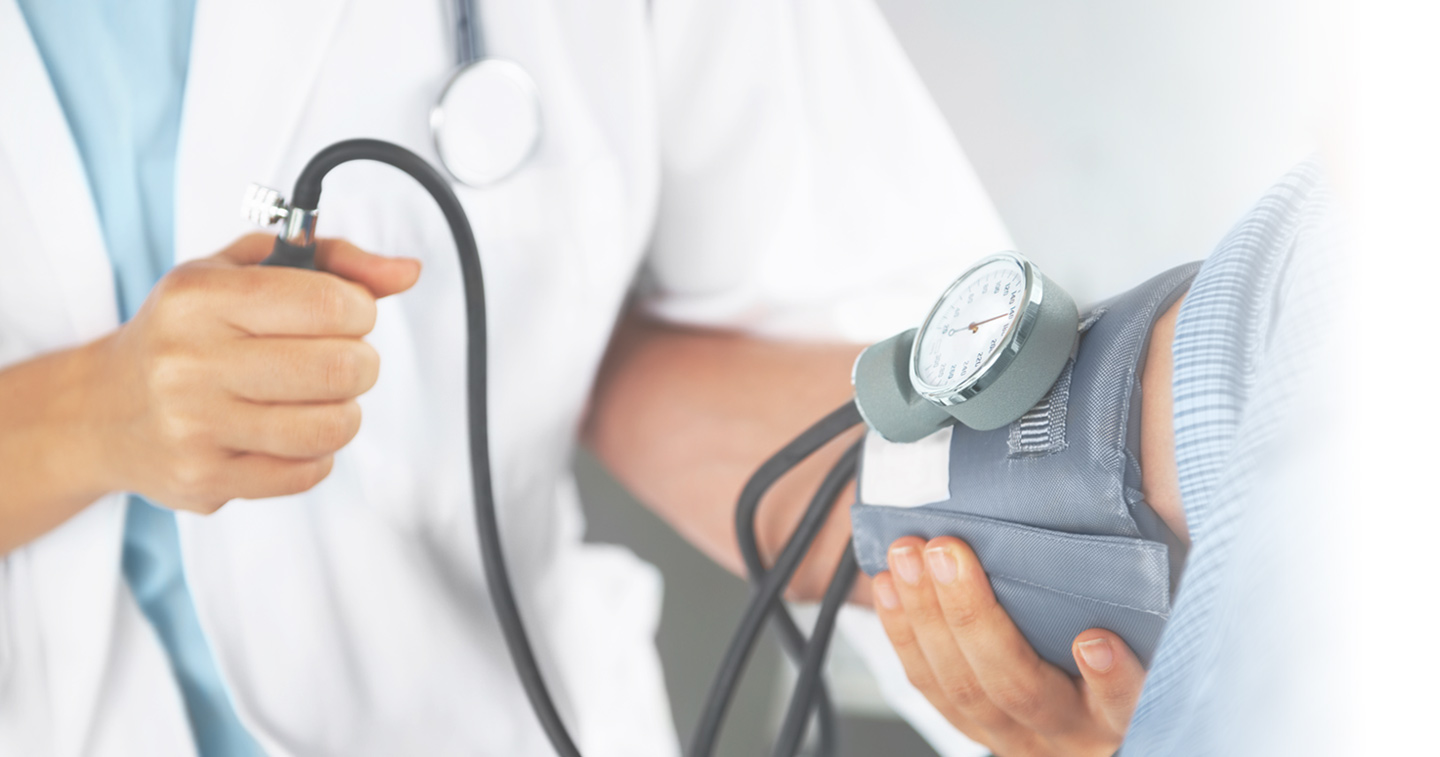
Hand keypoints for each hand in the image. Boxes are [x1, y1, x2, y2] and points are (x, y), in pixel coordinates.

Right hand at [85, 234, 419, 512]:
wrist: (103, 411)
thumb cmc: (188, 332)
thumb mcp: (243, 271)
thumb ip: (332, 261)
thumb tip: (406, 272)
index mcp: (200, 298)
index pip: (328, 302)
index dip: (361, 310)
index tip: (348, 314)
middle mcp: (190, 362)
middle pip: (339, 368)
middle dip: (360, 363)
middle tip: (340, 359)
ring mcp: (194, 427)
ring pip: (330, 427)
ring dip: (343, 411)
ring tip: (320, 398)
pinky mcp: (205, 480)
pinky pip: (307, 473)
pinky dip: (316, 454)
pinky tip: (288, 432)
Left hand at [872, 536, 1144, 755]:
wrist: (1086, 716)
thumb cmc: (1131, 646)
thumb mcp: (1155, 631)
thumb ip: (1153, 595)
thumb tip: (1164, 505)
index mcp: (1122, 715)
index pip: (1126, 705)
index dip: (1112, 680)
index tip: (1095, 640)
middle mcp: (1070, 735)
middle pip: (1018, 688)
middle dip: (972, 618)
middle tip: (946, 552)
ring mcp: (1018, 737)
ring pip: (961, 689)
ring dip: (925, 617)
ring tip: (907, 554)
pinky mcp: (976, 728)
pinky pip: (930, 687)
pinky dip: (904, 634)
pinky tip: (889, 588)